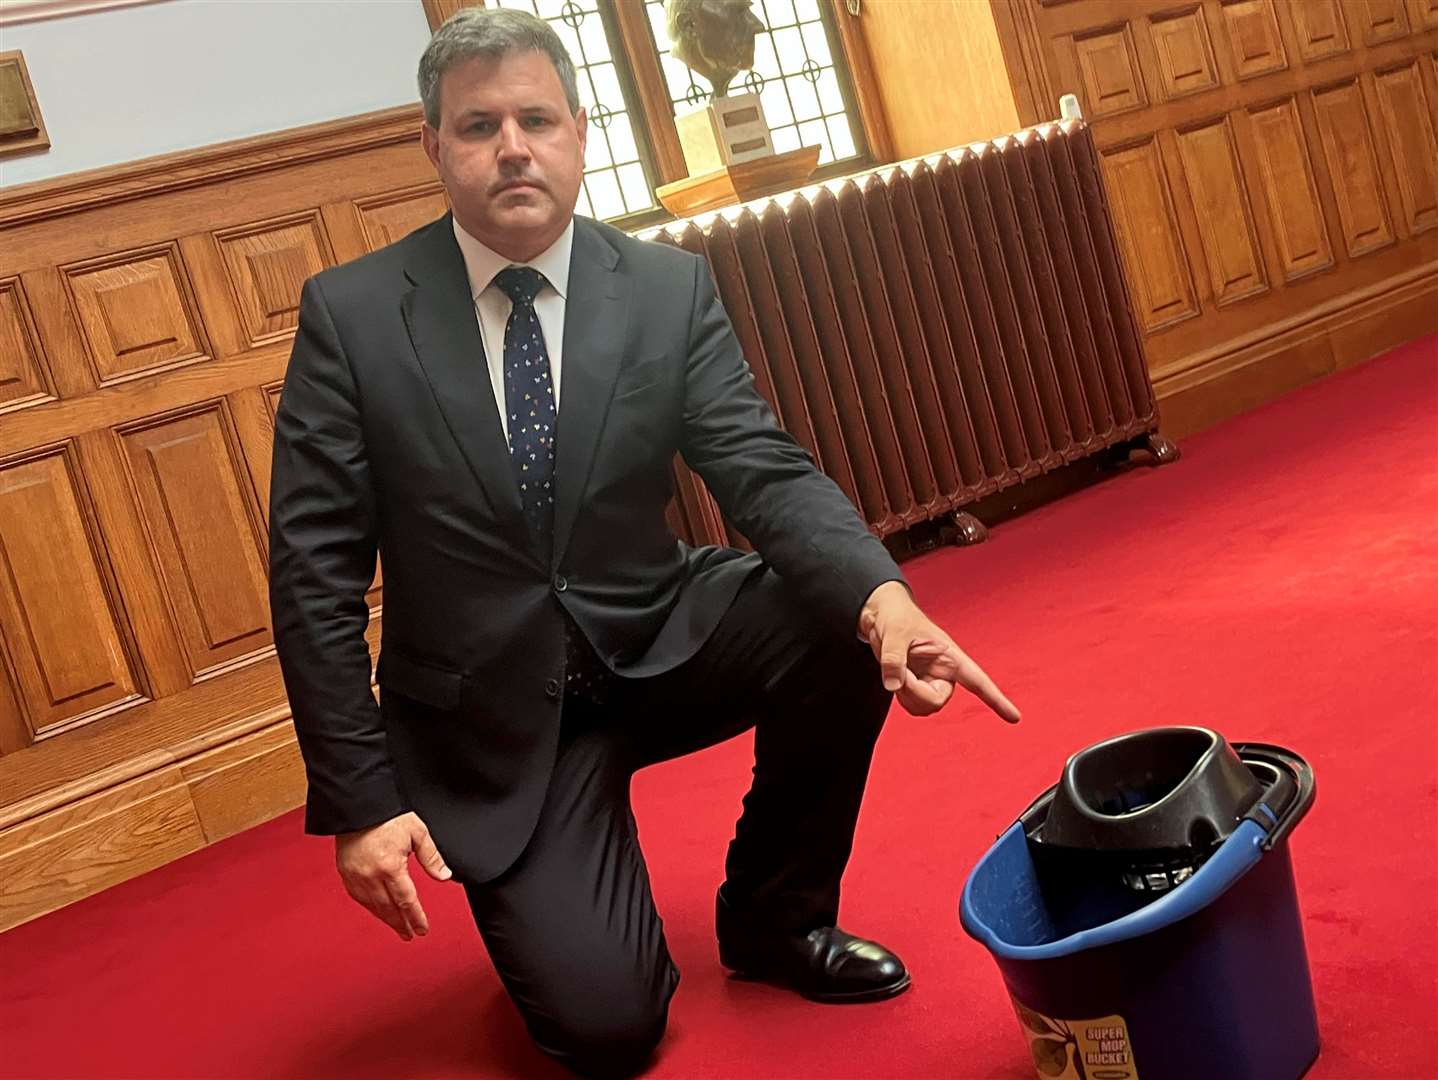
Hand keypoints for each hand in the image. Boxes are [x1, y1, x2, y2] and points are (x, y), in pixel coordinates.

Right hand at [335, 811, 451, 940]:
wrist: (359, 806)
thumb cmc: (388, 816)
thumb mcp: (417, 832)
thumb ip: (432, 857)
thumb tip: (444, 876)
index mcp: (390, 867)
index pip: (406, 900)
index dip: (415, 918)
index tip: (422, 929)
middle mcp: (370, 876)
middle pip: (389, 908)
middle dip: (401, 924)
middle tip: (410, 935)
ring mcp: (355, 876)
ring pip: (373, 906)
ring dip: (386, 919)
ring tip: (398, 927)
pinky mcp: (346, 873)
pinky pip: (359, 898)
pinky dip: (371, 907)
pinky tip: (379, 911)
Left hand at [859, 581, 1020, 720]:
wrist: (882, 617)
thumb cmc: (896, 618)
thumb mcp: (894, 633)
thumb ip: (893, 658)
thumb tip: (893, 685)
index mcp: (950, 656)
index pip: (977, 681)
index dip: (997, 700)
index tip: (1015, 718)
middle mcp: (944, 672)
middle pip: (936, 701)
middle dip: (914, 692)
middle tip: (898, 673)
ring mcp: (930, 681)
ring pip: (923, 707)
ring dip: (905, 695)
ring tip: (896, 670)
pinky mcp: (917, 688)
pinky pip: (912, 706)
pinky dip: (900, 696)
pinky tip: (896, 678)